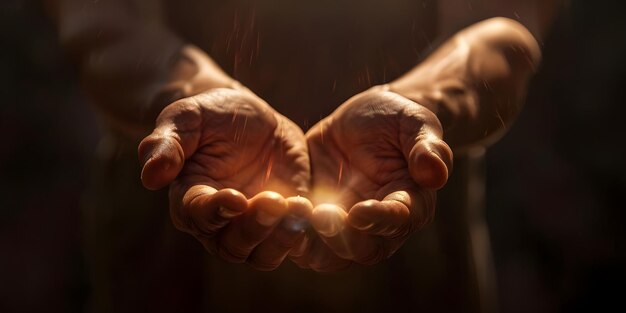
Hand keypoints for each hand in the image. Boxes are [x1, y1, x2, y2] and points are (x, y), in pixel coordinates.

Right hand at [138, 87, 311, 269]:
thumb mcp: (188, 117)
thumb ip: (167, 142)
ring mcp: (255, 227)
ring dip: (281, 238)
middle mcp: (221, 223)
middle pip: (232, 246)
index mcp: (191, 199)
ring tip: (300, 208)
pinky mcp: (285, 223)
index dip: (215, 211)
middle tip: (274, 200)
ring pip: (264, 254)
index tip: (235, 197)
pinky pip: (295, 243)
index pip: (197, 216)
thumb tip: (149, 177)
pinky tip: (317, 211)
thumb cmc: (212, 116)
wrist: (252, 118)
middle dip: (254, 228)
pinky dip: (306, 235)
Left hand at [290, 87, 452, 270]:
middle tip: (321, 215)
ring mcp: (345, 227)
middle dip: (341, 236)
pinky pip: (301, 239)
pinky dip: (287, 234)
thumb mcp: (415, 122)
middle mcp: (378, 225)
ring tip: (292, 219)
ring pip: (329, 254)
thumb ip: (427, 145)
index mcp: (409, 203)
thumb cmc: (396, 120)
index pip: (399, 221)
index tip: (360, 212)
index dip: (380, 220)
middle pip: (363, 249)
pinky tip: (271, 214)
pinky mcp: (315, 219)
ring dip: (311, 242)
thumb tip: (437, 173)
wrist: (362, 121)